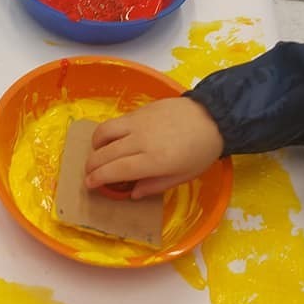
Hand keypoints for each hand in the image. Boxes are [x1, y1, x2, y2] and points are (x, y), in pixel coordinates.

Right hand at [85, 96, 224, 197]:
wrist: (213, 117)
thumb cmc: (201, 151)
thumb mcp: (183, 176)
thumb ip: (155, 185)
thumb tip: (132, 193)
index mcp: (153, 160)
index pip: (115, 170)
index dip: (98, 178)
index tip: (89, 185)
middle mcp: (141, 140)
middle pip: (104, 153)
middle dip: (91, 166)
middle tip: (90, 174)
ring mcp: (138, 122)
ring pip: (104, 132)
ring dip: (95, 146)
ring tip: (98, 154)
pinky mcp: (139, 110)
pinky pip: (116, 122)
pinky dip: (108, 133)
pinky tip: (114, 141)